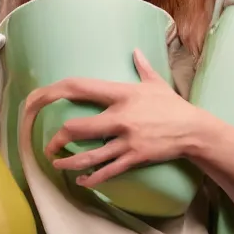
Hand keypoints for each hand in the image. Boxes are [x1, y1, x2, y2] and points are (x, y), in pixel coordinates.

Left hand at [24, 49, 208, 187]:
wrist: (193, 130)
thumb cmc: (172, 105)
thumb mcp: (156, 83)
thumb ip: (143, 66)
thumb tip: (136, 51)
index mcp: (122, 94)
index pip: (82, 87)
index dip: (56, 91)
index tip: (40, 99)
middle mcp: (120, 116)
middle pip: (77, 128)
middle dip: (58, 139)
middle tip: (50, 146)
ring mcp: (127, 139)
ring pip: (89, 156)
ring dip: (69, 164)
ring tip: (58, 166)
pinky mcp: (135, 157)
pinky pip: (108, 171)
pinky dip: (92, 179)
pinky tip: (83, 182)